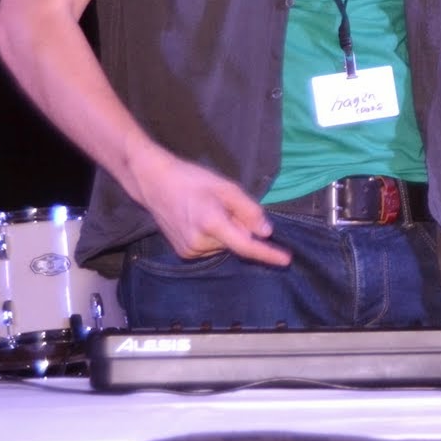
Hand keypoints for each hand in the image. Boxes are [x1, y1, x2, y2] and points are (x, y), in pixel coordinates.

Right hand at [124, 146, 290, 265]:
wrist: (153, 183)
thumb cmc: (192, 180)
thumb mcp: (227, 188)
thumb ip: (249, 210)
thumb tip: (266, 232)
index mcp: (211, 224)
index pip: (245, 246)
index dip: (267, 254)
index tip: (286, 260)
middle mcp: (199, 243)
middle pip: (236, 242)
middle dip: (240, 227)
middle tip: (224, 206)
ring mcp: (189, 250)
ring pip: (224, 245)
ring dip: (226, 231)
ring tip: (207, 210)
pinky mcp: (183, 253)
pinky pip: (211, 247)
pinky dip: (214, 236)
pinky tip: (200, 219)